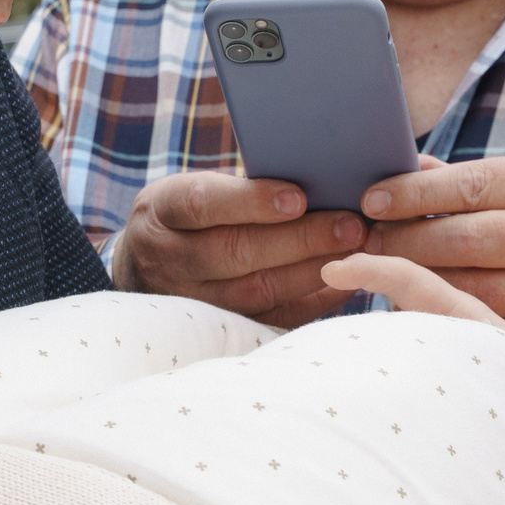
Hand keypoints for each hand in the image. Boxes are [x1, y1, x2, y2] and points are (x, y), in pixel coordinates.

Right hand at [114, 170, 370, 326]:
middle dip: (300, 239)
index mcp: (160, 212)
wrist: (146, 267)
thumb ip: (239, 185)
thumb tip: (317, 174)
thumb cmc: (188, 215)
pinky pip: (269, 320)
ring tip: (357, 251)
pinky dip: (311, 302)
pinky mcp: (216, 330)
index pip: (203, 205)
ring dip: (312, 271)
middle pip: (235, 252)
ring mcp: (189, 302)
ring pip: (256, 292)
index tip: (299, 197)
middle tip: (351, 226)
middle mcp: (168, 260)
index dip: (250, 202)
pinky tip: (345, 282)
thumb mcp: (192, 188)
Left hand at [354, 157, 504, 362]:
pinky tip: (415, 303)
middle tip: (367, 237)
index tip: (371, 199)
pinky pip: (483, 326)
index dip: (414, 193)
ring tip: (381, 269)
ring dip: (414, 281)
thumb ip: (474, 179)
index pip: (471, 187)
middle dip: (404, 239)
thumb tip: (404, 170)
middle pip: (463, 241)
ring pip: (468, 289)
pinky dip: (443, 316)